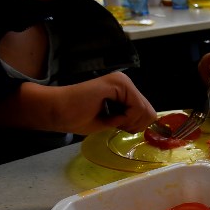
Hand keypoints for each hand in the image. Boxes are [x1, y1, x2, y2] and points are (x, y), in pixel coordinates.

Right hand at [3, 71, 156, 134]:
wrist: (57, 112)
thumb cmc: (79, 118)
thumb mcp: (113, 121)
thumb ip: (132, 118)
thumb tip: (152, 122)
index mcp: (125, 92)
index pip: (148, 114)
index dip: (137, 127)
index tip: (118, 126)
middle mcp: (126, 84)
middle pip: (151, 114)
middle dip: (135, 126)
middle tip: (114, 124)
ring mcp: (123, 82)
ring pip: (146, 112)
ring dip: (129, 123)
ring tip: (110, 119)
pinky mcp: (118, 83)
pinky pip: (137, 108)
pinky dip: (126, 119)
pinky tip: (110, 116)